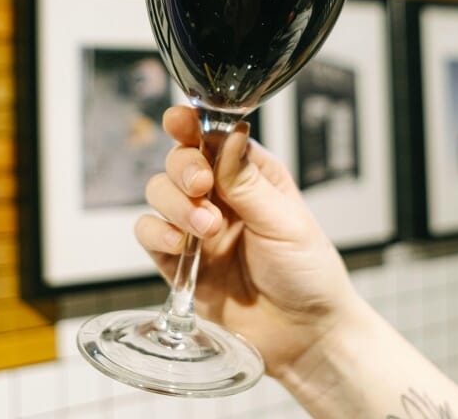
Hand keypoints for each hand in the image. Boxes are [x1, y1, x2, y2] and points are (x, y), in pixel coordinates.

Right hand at [135, 106, 359, 376]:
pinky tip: (178, 243)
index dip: (191, 126)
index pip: (213, 138)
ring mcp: (198, 229)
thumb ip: (247, 181)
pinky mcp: (180, 263)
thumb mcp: (285, 221)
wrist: (304, 335)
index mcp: (251, 176)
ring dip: (175, 204)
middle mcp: (221, 197)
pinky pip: (149, 235)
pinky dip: (156, 233)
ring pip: (159, 194)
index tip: (179, 121)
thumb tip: (227, 134)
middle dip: (183, 168)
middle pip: (179, 162)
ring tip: (206, 226)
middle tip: (201, 185)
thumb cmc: (308, 274)